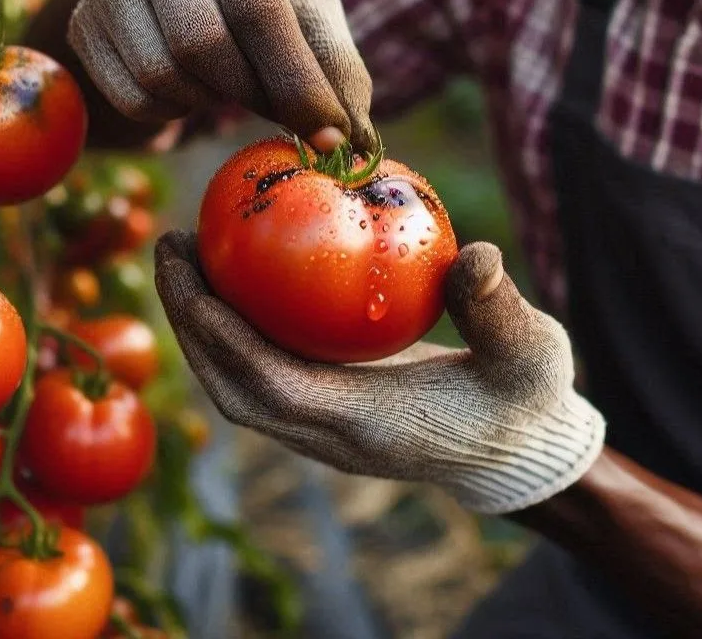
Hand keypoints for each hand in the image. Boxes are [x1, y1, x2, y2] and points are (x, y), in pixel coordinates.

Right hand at [67, 0, 377, 153]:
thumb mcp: (307, 10)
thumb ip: (336, 67)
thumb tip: (353, 144)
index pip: (257, 7)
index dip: (295, 82)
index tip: (328, 136)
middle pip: (201, 44)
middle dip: (250, 93)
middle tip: (277, 109)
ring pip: (160, 75)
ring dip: (207, 101)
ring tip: (228, 80)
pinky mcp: (85, 20)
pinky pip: (131, 96)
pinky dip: (171, 110)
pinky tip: (190, 85)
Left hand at [155, 231, 604, 513]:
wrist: (518, 451)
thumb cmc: (524, 401)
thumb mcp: (531, 354)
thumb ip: (500, 311)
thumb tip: (476, 254)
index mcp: (368, 425)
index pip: (273, 388)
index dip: (225, 338)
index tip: (193, 278)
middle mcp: (330, 434)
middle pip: (233, 388)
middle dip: (190, 325)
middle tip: (170, 249)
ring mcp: (322, 429)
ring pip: (238, 385)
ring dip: (201, 328)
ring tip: (184, 259)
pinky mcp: (325, 414)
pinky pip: (260, 373)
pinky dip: (232, 332)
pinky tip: (232, 277)